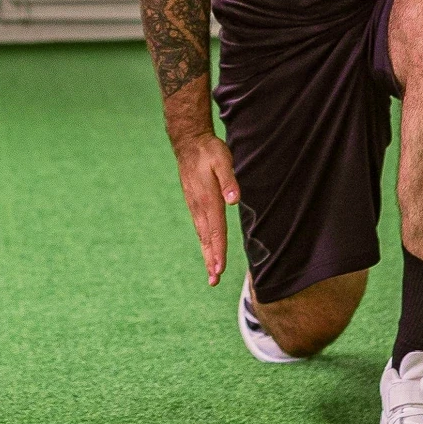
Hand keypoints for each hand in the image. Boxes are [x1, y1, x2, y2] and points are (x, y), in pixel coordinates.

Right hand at [172, 132, 239, 285]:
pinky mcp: (194, 204)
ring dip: (208, 254)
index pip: (216, 229)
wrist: (188, 142)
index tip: (220, 267)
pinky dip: (204, 242)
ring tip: (212, 273)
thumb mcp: (222, 160)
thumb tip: (233, 200)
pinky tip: (208, 249)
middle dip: (211, 260)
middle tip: (214, 280)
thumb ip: (229, 180)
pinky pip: (200, 227)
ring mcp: (195, 206)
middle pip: (207, 238)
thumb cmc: (209, 151)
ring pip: (202, 235)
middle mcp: (200, 206)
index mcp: (208, 199)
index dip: (218, 250)